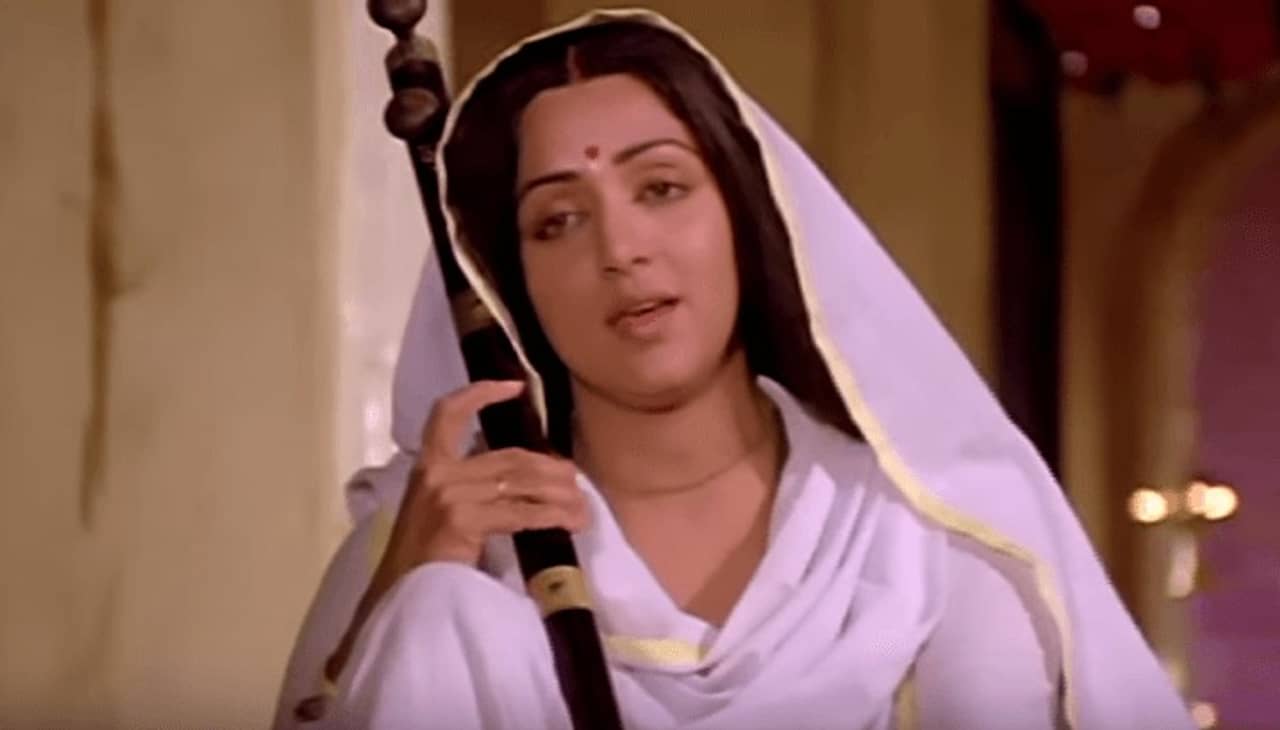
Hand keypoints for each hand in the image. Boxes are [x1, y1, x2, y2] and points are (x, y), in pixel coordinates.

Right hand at [326, 380, 587, 681]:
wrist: (401, 595)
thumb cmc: (422, 560)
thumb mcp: (438, 511)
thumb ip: (468, 487)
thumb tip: (523, 479)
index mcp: (428, 466)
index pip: (448, 414)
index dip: (480, 394)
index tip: (514, 386)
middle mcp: (438, 473)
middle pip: (510, 457)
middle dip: (550, 469)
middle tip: (577, 483)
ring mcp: (449, 495)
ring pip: (521, 483)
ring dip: (559, 495)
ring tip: (582, 507)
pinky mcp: (462, 520)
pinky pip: (520, 513)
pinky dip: (551, 516)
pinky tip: (569, 522)